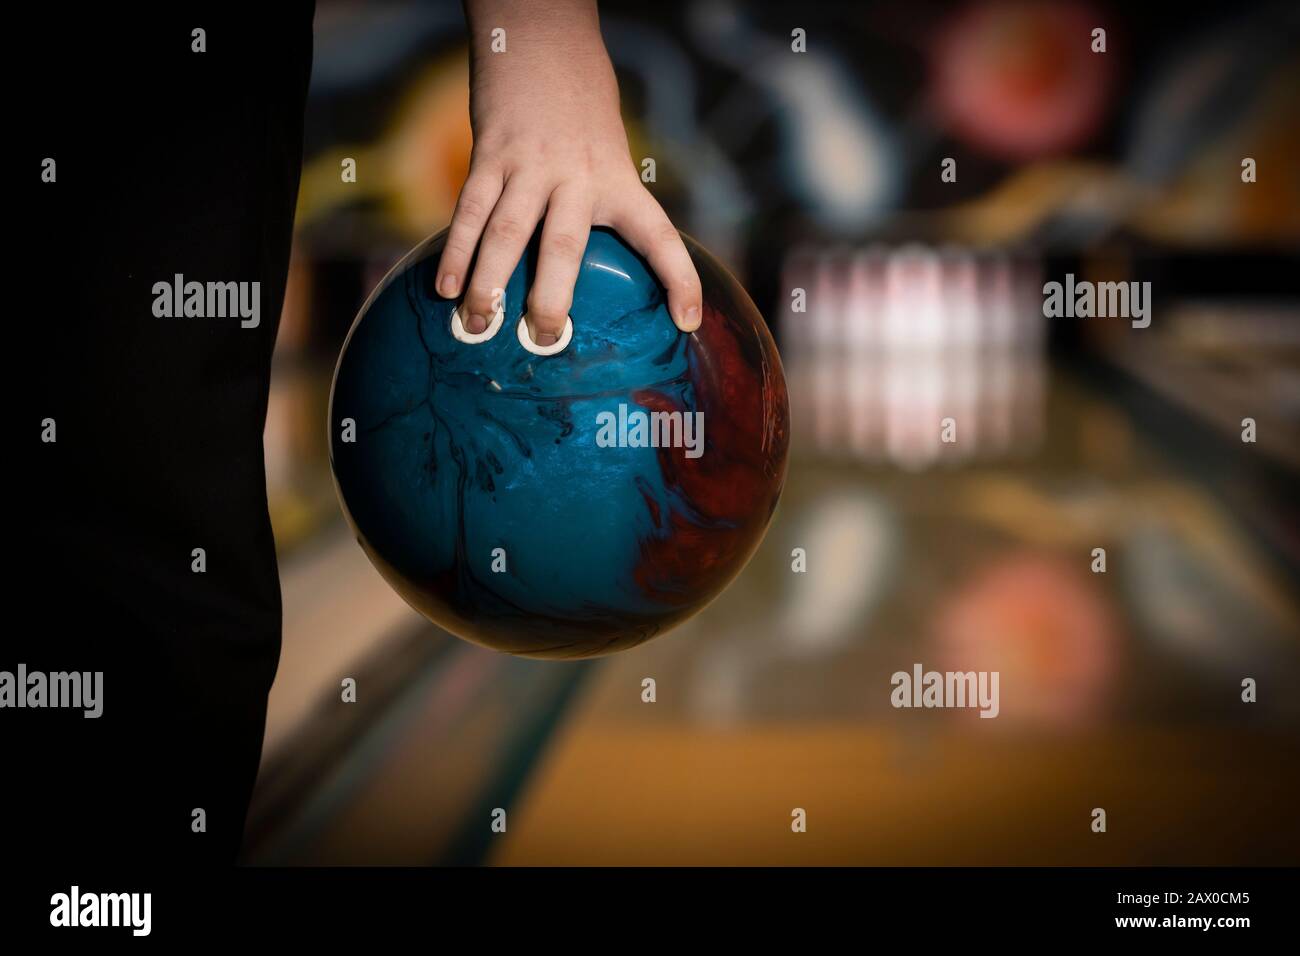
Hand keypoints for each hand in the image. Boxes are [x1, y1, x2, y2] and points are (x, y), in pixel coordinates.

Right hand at [438, 0, 701, 345]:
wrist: (545, 44)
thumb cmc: (581, 117)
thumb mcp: (609, 157)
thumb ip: (600, 209)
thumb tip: (576, 280)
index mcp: (618, 181)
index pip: (659, 235)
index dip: (679, 279)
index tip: (689, 321)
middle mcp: (577, 177)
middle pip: (563, 245)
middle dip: (551, 298)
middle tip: (544, 338)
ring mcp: (530, 166)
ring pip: (507, 232)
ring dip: (490, 284)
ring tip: (479, 326)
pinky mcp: (490, 155)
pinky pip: (470, 210)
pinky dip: (457, 251)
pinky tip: (445, 287)